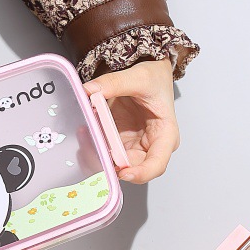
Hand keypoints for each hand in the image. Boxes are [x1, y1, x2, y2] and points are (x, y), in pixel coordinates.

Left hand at [83, 59, 178, 183]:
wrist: (146, 75)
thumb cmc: (154, 79)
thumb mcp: (139, 77)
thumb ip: (114, 83)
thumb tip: (90, 90)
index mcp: (165, 135)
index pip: (157, 165)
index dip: (140, 174)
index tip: (122, 173)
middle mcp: (150, 146)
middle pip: (133, 168)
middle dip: (112, 164)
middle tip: (93, 151)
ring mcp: (134, 146)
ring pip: (116, 163)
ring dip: (99, 155)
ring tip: (84, 139)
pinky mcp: (119, 142)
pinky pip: (106, 152)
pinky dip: (94, 146)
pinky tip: (84, 135)